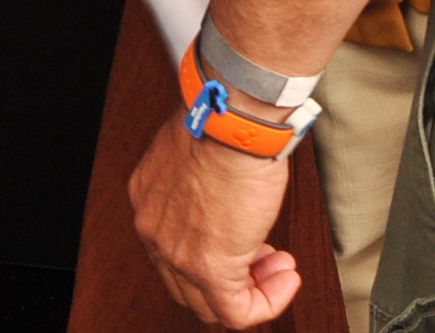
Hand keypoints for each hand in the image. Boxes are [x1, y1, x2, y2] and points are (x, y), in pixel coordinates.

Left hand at [129, 117, 301, 326]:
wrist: (231, 123)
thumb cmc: (223, 124)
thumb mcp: (201, 156)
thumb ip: (204, 185)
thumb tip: (228, 200)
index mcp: (149, 199)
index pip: (173, 249)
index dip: (216, 250)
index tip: (247, 240)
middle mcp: (153, 229)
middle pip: (186, 282)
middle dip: (233, 274)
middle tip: (266, 258)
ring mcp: (175, 252)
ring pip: (208, 303)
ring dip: (252, 290)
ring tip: (281, 268)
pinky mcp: (207, 268)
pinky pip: (235, 312)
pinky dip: (266, 303)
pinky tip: (286, 280)